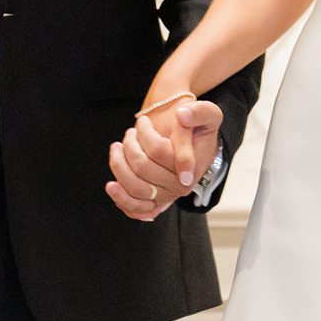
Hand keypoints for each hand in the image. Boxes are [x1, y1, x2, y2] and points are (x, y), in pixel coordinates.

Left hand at [104, 99, 223, 221]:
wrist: (190, 141)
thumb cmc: (195, 126)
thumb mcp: (207, 113)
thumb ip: (199, 113)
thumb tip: (182, 116)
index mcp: (192, 165)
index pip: (159, 150)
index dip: (146, 134)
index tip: (143, 121)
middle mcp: (179, 185)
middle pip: (142, 166)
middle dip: (130, 144)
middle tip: (132, 132)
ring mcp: (166, 195)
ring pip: (134, 186)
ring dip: (119, 164)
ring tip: (119, 147)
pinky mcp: (154, 201)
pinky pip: (135, 207)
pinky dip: (121, 198)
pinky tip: (112, 185)